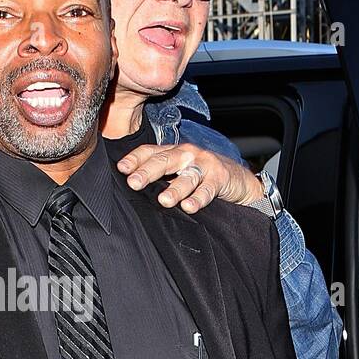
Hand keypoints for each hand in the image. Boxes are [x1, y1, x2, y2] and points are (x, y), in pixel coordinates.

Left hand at [116, 142, 263, 213]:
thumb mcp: (178, 171)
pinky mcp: (220, 178)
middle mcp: (187, 154)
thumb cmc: (201, 176)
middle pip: (165, 160)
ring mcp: (204, 165)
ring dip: (175, 189)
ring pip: (186, 177)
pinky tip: (189, 207)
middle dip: (148, 171)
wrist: (237, 179)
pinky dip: (198, 199)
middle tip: (134, 182)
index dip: (136, 158)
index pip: (151, 151)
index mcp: (173, 152)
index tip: (122, 168)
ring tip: (164, 200)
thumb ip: (159, 176)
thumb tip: (131, 186)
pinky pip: (207, 190)